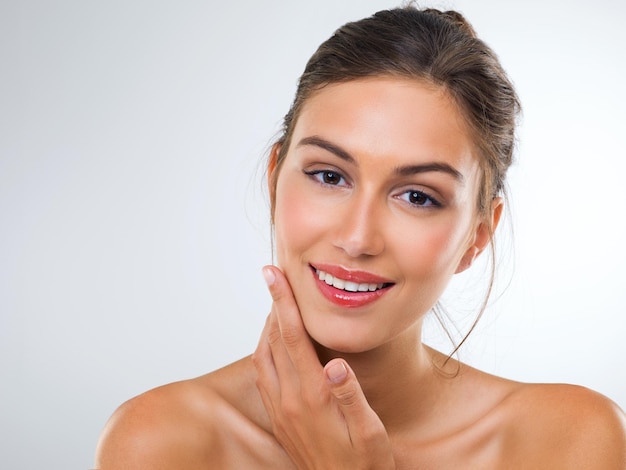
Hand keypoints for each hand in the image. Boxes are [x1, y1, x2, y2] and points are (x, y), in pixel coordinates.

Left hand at [252, 265, 395, 469]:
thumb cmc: (364, 466)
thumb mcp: (370, 434)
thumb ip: (352, 398)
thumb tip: (337, 364)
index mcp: (313, 396)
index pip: (292, 336)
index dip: (283, 302)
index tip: (273, 274)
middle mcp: (289, 400)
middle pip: (273, 339)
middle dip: (273, 303)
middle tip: (274, 276)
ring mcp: (280, 410)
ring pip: (263, 356)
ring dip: (267, 326)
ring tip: (277, 303)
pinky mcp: (278, 419)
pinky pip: (262, 376)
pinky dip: (264, 350)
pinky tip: (274, 343)